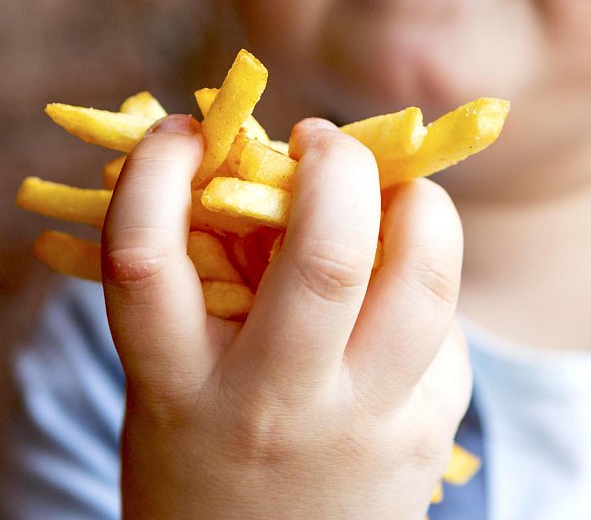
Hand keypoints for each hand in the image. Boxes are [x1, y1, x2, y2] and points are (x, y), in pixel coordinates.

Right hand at [101, 114, 471, 518]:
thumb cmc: (204, 461)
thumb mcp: (170, 387)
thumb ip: (203, 289)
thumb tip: (263, 167)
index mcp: (176, 388)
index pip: (145, 258)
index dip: (158, 170)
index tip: (182, 131)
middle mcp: (273, 407)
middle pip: (327, 257)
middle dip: (336, 165)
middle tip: (318, 142)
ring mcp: (364, 425)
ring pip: (425, 280)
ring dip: (421, 205)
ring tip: (396, 191)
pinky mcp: (429, 433)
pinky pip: (445, 330)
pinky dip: (426, 284)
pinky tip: (400, 293)